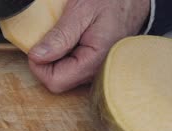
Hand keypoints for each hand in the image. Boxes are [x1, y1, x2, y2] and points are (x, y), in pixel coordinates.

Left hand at [28, 0, 149, 92]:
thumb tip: (37, 56)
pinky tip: (70, 40)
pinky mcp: (93, 67)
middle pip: (58, 81)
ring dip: (55, 58)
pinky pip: (72, 69)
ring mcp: (95, 71)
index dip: (39, 66)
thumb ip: (60, 36)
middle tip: (50, 36)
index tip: (37, 46)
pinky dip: (64, 56)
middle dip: (47, 61)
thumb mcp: (81, 11)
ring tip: (65, 36)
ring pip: (63, 76)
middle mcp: (96, 72)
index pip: (54, 81)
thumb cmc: (113, 1)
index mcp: (94, 61)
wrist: (135, 0)